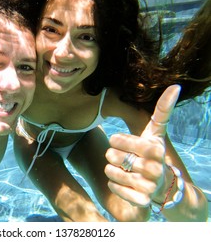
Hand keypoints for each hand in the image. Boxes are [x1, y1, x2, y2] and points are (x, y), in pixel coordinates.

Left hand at [104, 85, 180, 206]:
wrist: (164, 184)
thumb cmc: (154, 152)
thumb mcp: (157, 132)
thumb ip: (163, 110)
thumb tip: (175, 86)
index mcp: (154, 148)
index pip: (117, 140)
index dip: (115, 140)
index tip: (119, 142)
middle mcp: (154, 168)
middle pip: (111, 156)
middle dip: (112, 155)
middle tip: (120, 157)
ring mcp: (148, 186)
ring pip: (110, 172)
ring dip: (110, 169)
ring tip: (119, 168)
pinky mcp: (142, 201)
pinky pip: (115, 189)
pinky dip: (113, 184)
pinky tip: (119, 181)